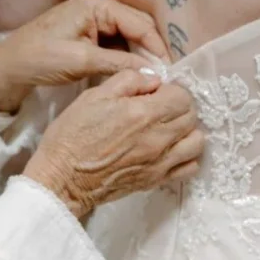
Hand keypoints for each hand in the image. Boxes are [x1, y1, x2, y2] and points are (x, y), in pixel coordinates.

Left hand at [0, 0, 169, 114]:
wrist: (10, 66)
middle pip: (139, 28)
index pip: (141, 24)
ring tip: (155, 81)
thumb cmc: (39, 57)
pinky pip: (119, 44)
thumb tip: (153, 73)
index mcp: (98, 2)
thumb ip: (120, 64)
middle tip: (167, 80)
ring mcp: (96, 17)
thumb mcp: (82, 61)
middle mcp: (100, 4)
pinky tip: (136, 77)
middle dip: (152, 53)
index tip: (171, 73)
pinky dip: (128, 60)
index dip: (157, 49)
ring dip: (141, 58)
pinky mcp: (92, 32)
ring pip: (131, 38)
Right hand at [25, 70, 203, 219]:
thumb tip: (153, 79)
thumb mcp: (94, 95)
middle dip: (180, 106)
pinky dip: (187, 156)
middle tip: (161, 106)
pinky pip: (189, 167)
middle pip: (192, 116)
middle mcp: (159, 138)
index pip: (182, 96)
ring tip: (168, 128)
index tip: (157, 92)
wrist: (62, 179)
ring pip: (197, 142)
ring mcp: (160, 162)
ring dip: (188, 130)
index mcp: (144, 114)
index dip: (172, 89)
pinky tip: (171, 149)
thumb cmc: (73, 134)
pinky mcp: (156, 180)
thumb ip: (128, 81)